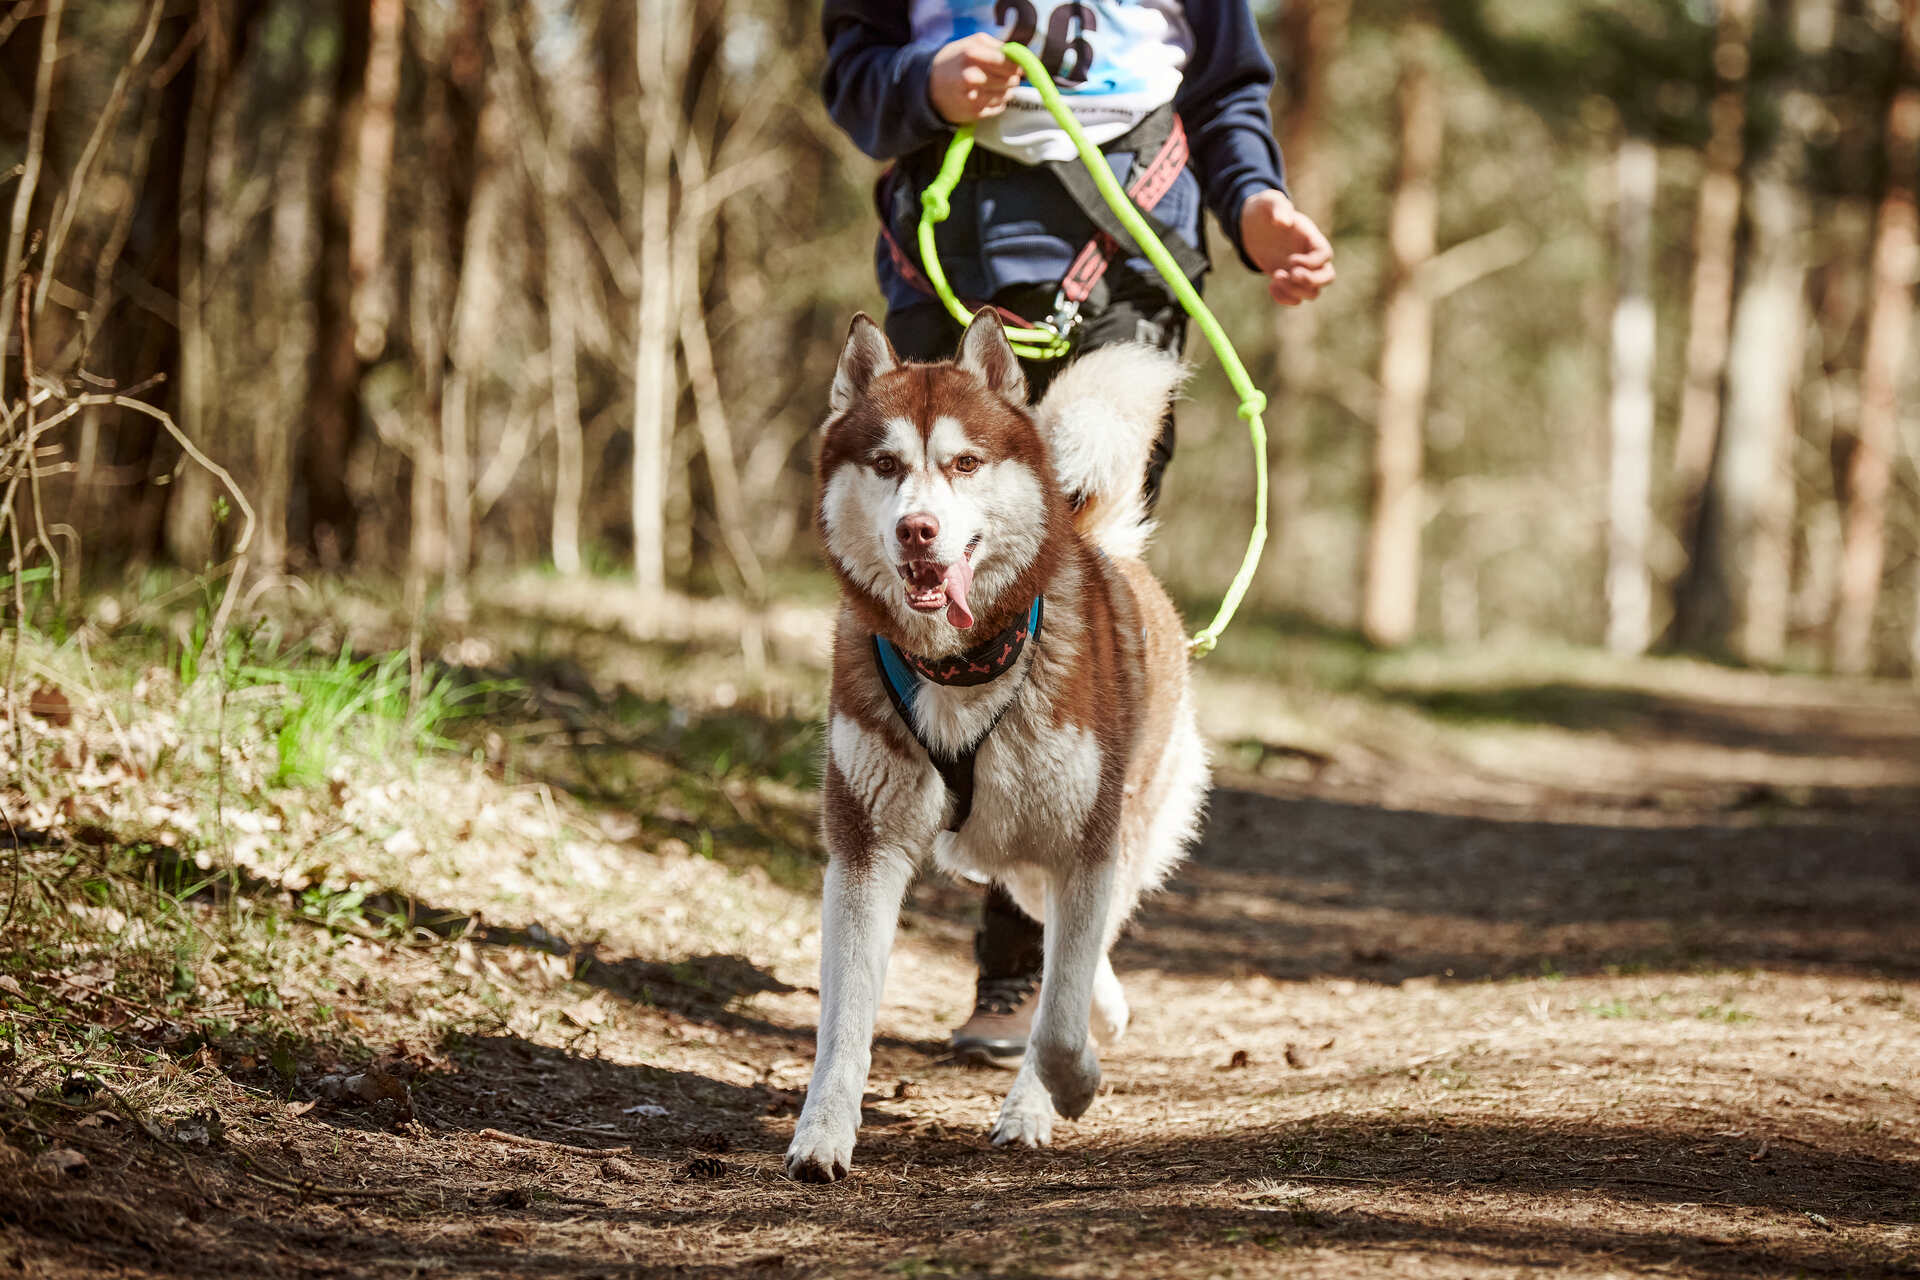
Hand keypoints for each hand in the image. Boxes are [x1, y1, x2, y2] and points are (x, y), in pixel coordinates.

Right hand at [929, 33, 1022, 124]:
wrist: (929, 87)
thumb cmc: (954, 62)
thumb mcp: (970, 43)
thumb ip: (995, 46)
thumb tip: (1018, 56)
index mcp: (971, 54)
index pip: (1008, 62)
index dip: (1017, 64)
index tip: (1018, 66)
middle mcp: (971, 76)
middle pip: (1010, 80)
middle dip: (1012, 78)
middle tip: (1006, 76)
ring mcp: (972, 97)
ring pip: (1007, 95)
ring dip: (1006, 90)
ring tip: (994, 85)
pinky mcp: (974, 113)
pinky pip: (999, 107)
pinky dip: (998, 102)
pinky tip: (987, 95)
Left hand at [1239, 189, 1335, 305]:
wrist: (1252, 225)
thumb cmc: (1264, 210)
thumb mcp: (1268, 202)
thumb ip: (1278, 207)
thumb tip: (1284, 221)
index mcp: (1311, 238)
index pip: (1325, 255)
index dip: (1312, 263)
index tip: (1290, 260)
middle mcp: (1310, 256)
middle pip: (1327, 277)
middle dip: (1311, 281)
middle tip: (1291, 275)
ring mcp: (1301, 271)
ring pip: (1313, 292)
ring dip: (1295, 290)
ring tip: (1276, 276)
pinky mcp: (1289, 281)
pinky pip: (1296, 299)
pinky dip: (1284, 298)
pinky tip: (1271, 286)